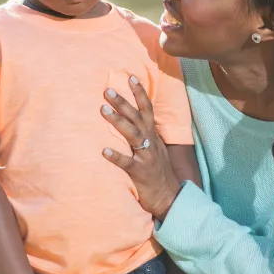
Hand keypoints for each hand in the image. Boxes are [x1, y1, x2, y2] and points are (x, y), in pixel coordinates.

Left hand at [100, 75, 181, 220]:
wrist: (171, 197)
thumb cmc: (158, 171)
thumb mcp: (154, 147)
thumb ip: (144, 133)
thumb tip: (130, 117)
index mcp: (152, 135)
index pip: (147, 109)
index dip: (140, 93)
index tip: (130, 77)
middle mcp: (150, 142)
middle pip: (136, 117)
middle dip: (122, 102)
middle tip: (107, 90)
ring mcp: (146, 157)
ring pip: (132, 135)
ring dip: (118, 121)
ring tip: (103, 110)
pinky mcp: (141, 173)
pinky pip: (128, 163)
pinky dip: (116, 156)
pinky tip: (103, 151)